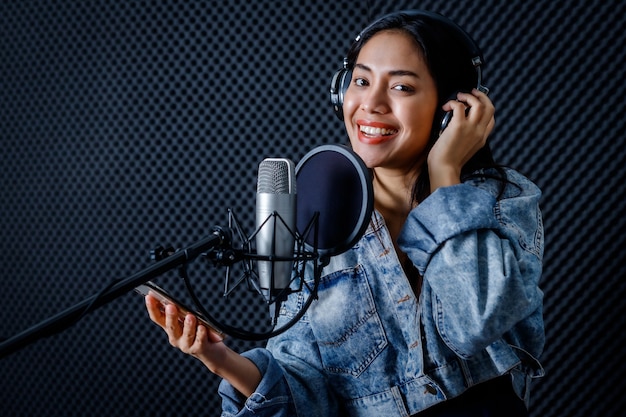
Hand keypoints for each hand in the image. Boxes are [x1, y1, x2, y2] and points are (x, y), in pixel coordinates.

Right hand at [145, 295, 261, 396]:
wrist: (211, 351)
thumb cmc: (198, 331)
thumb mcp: (187, 320)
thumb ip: (181, 313)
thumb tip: (173, 302)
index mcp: (170, 328)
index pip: (158, 318)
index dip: (152, 308)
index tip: (149, 296)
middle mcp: (175, 338)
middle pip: (171, 327)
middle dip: (171, 316)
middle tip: (171, 306)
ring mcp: (186, 345)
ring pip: (186, 335)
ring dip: (188, 325)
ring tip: (190, 316)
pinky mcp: (198, 349)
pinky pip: (200, 341)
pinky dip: (201, 334)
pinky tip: (203, 327)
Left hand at [428, 89, 494, 191]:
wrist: (444, 169)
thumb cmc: (448, 162)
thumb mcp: (465, 150)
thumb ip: (467, 138)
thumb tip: (458, 126)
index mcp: (482, 139)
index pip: (492, 119)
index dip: (485, 108)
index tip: (476, 104)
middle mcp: (479, 132)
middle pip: (490, 108)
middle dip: (481, 96)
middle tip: (471, 93)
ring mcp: (471, 129)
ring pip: (479, 104)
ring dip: (468, 97)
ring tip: (459, 97)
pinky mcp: (458, 126)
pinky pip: (459, 106)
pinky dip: (453, 103)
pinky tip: (446, 107)